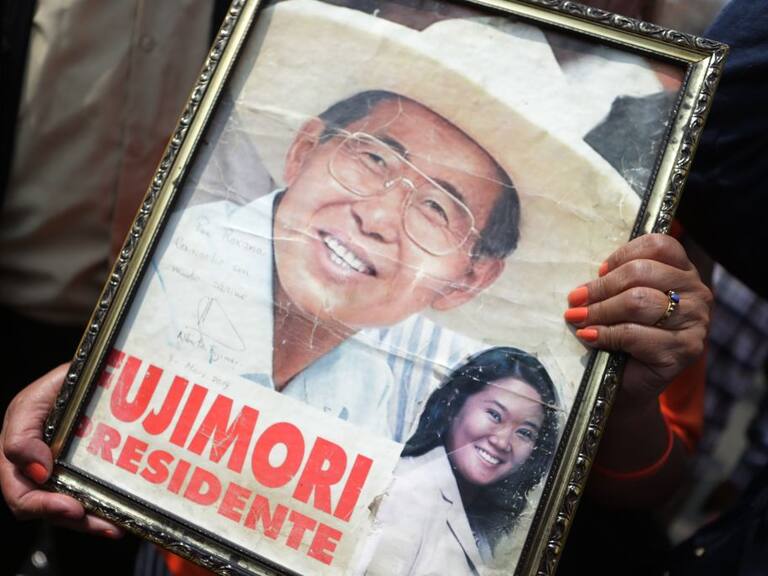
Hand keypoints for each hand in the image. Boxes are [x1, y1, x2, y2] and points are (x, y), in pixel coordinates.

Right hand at [0, 364, 121, 536]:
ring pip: (68, 509)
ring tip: (114, 527)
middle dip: (71, 519)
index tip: (70, 505)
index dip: (42, 504)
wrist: (92, 373)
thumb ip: (24, 434)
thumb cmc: (61, 384)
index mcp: (18, 450)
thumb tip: (37, 471)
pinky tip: (121, 517)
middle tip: (99, 523)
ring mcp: (60, 471)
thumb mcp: (36, 399)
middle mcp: (36, 467)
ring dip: (90, 523)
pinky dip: (102, 512)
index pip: (19, 492)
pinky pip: (89, 498)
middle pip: (45, 509)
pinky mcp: (83, 472)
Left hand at [565, 233, 711, 407]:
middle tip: (575, 300)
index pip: (658, 246)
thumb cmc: (622, 336)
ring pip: (638, 302)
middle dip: (601, 287)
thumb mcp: (620, 300)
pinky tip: (589, 336)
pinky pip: (634, 334)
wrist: (627, 383)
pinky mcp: (684, 350)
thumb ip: (614, 283)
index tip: (598, 271)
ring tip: (577, 318)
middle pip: (642, 273)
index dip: (622, 255)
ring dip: (600, 311)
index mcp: (683, 272)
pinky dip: (605, 334)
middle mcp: (697, 293)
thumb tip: (586, 285)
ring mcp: (695, 323)